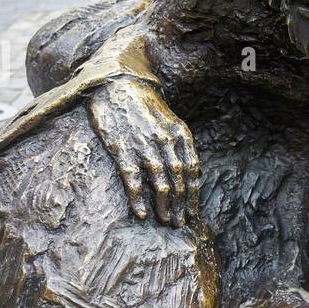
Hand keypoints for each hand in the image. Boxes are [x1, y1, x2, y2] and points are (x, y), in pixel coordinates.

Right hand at [86, 78, 199, 227]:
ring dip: (165, 206)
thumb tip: (191, 173)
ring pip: (161, 182)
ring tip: (165, 221)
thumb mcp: (169, 121)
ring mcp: (144, 144)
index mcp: (180, 133)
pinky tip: (142, 213)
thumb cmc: (143, 106)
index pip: (192, 170)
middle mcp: (165, 140)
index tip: (192, 213)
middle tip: (179, 223)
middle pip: (179, 180)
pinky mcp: (122, 148)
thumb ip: (180, 145)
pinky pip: (134, 179)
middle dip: (181, 205)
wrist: (115, 84)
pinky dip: (139, 198)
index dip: (193, 194)